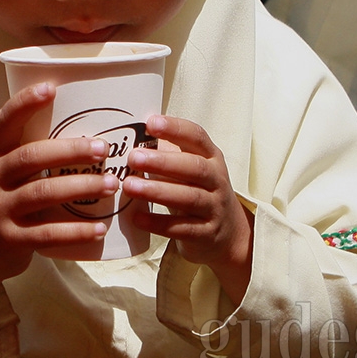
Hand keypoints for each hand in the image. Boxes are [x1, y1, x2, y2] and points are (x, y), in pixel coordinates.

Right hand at [0, 82, 112, 357]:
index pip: (5, 122)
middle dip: (71, 150)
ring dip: (81, 187)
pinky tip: (101, 228)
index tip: (52, 87)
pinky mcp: (9, 240)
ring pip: (42, 193)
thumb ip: (29, 155)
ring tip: (112, 184)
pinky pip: (47, 234)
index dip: (25, 103)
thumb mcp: (3, 174)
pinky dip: (76, 231)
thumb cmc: (1, 204)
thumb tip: (85, 128)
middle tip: (104, 148)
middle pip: (31, 157)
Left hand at [123, 115, 253, 303]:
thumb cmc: (197, 190)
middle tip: (133, 157)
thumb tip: (132, 131)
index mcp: (211, 158)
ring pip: (189, 198)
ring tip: (129, 186)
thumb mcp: (189, 168)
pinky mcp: (207, 233)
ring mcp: (215, 208)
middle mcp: (217, 180)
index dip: (176, 128)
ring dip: (157, 191)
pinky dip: (158, 224)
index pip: (197, 137)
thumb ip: (167, 152)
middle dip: (163, 162)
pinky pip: (182, 228)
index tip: (150, 122)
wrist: (227, 235)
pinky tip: (136, 218)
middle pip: (195, 168)